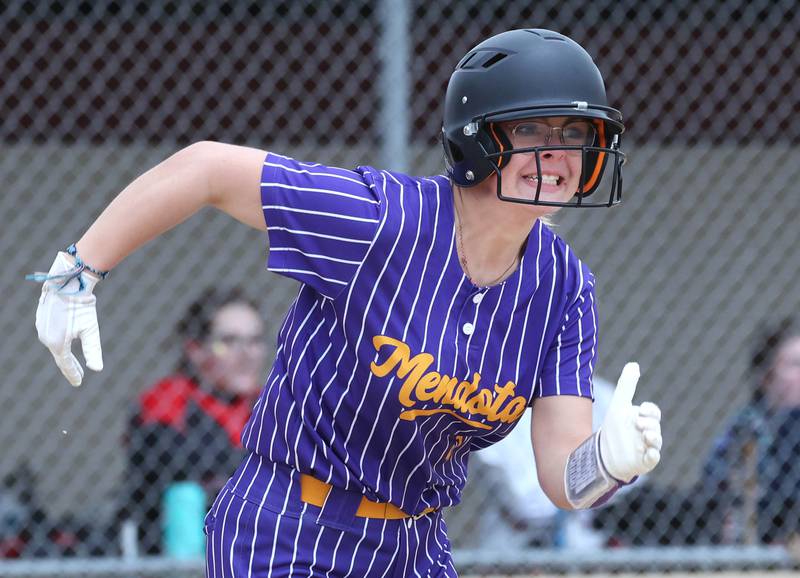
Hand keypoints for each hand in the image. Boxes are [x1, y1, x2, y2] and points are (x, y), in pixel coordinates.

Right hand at [34, 252, 102, 385]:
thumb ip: (93, 350)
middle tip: (79, 376)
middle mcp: (46, 337)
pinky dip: (59, 340)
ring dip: (64, 352)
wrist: (67, 282)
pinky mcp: (42, 318)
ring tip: (72, 361)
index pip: (66, 364)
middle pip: (60, 356)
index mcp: (57, 343)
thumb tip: (96, 369)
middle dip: (70, 365)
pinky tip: (64, 341)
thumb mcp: (91, 329)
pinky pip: (50, 333)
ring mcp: (41, 327)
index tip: (79, 383)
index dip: (73, 374)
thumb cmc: (81, 306)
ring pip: (54, 344)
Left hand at [599, 362, 661, 482]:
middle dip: (650, 423)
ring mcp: (647, 448)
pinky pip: (653, 459)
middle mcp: (648, 433)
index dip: (650, 410)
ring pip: (657, 442)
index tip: (641, 410)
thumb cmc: (614, 429)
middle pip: (655, 425)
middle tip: (639, 423)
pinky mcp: (644, 461)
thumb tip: (634, 364)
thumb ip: (627, 385)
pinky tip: (649, 452)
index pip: (653, 412)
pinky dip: (653, 455)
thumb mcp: (619, 405)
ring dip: (653, 437)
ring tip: (645, 435)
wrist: (603, 453)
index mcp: (644, 419)